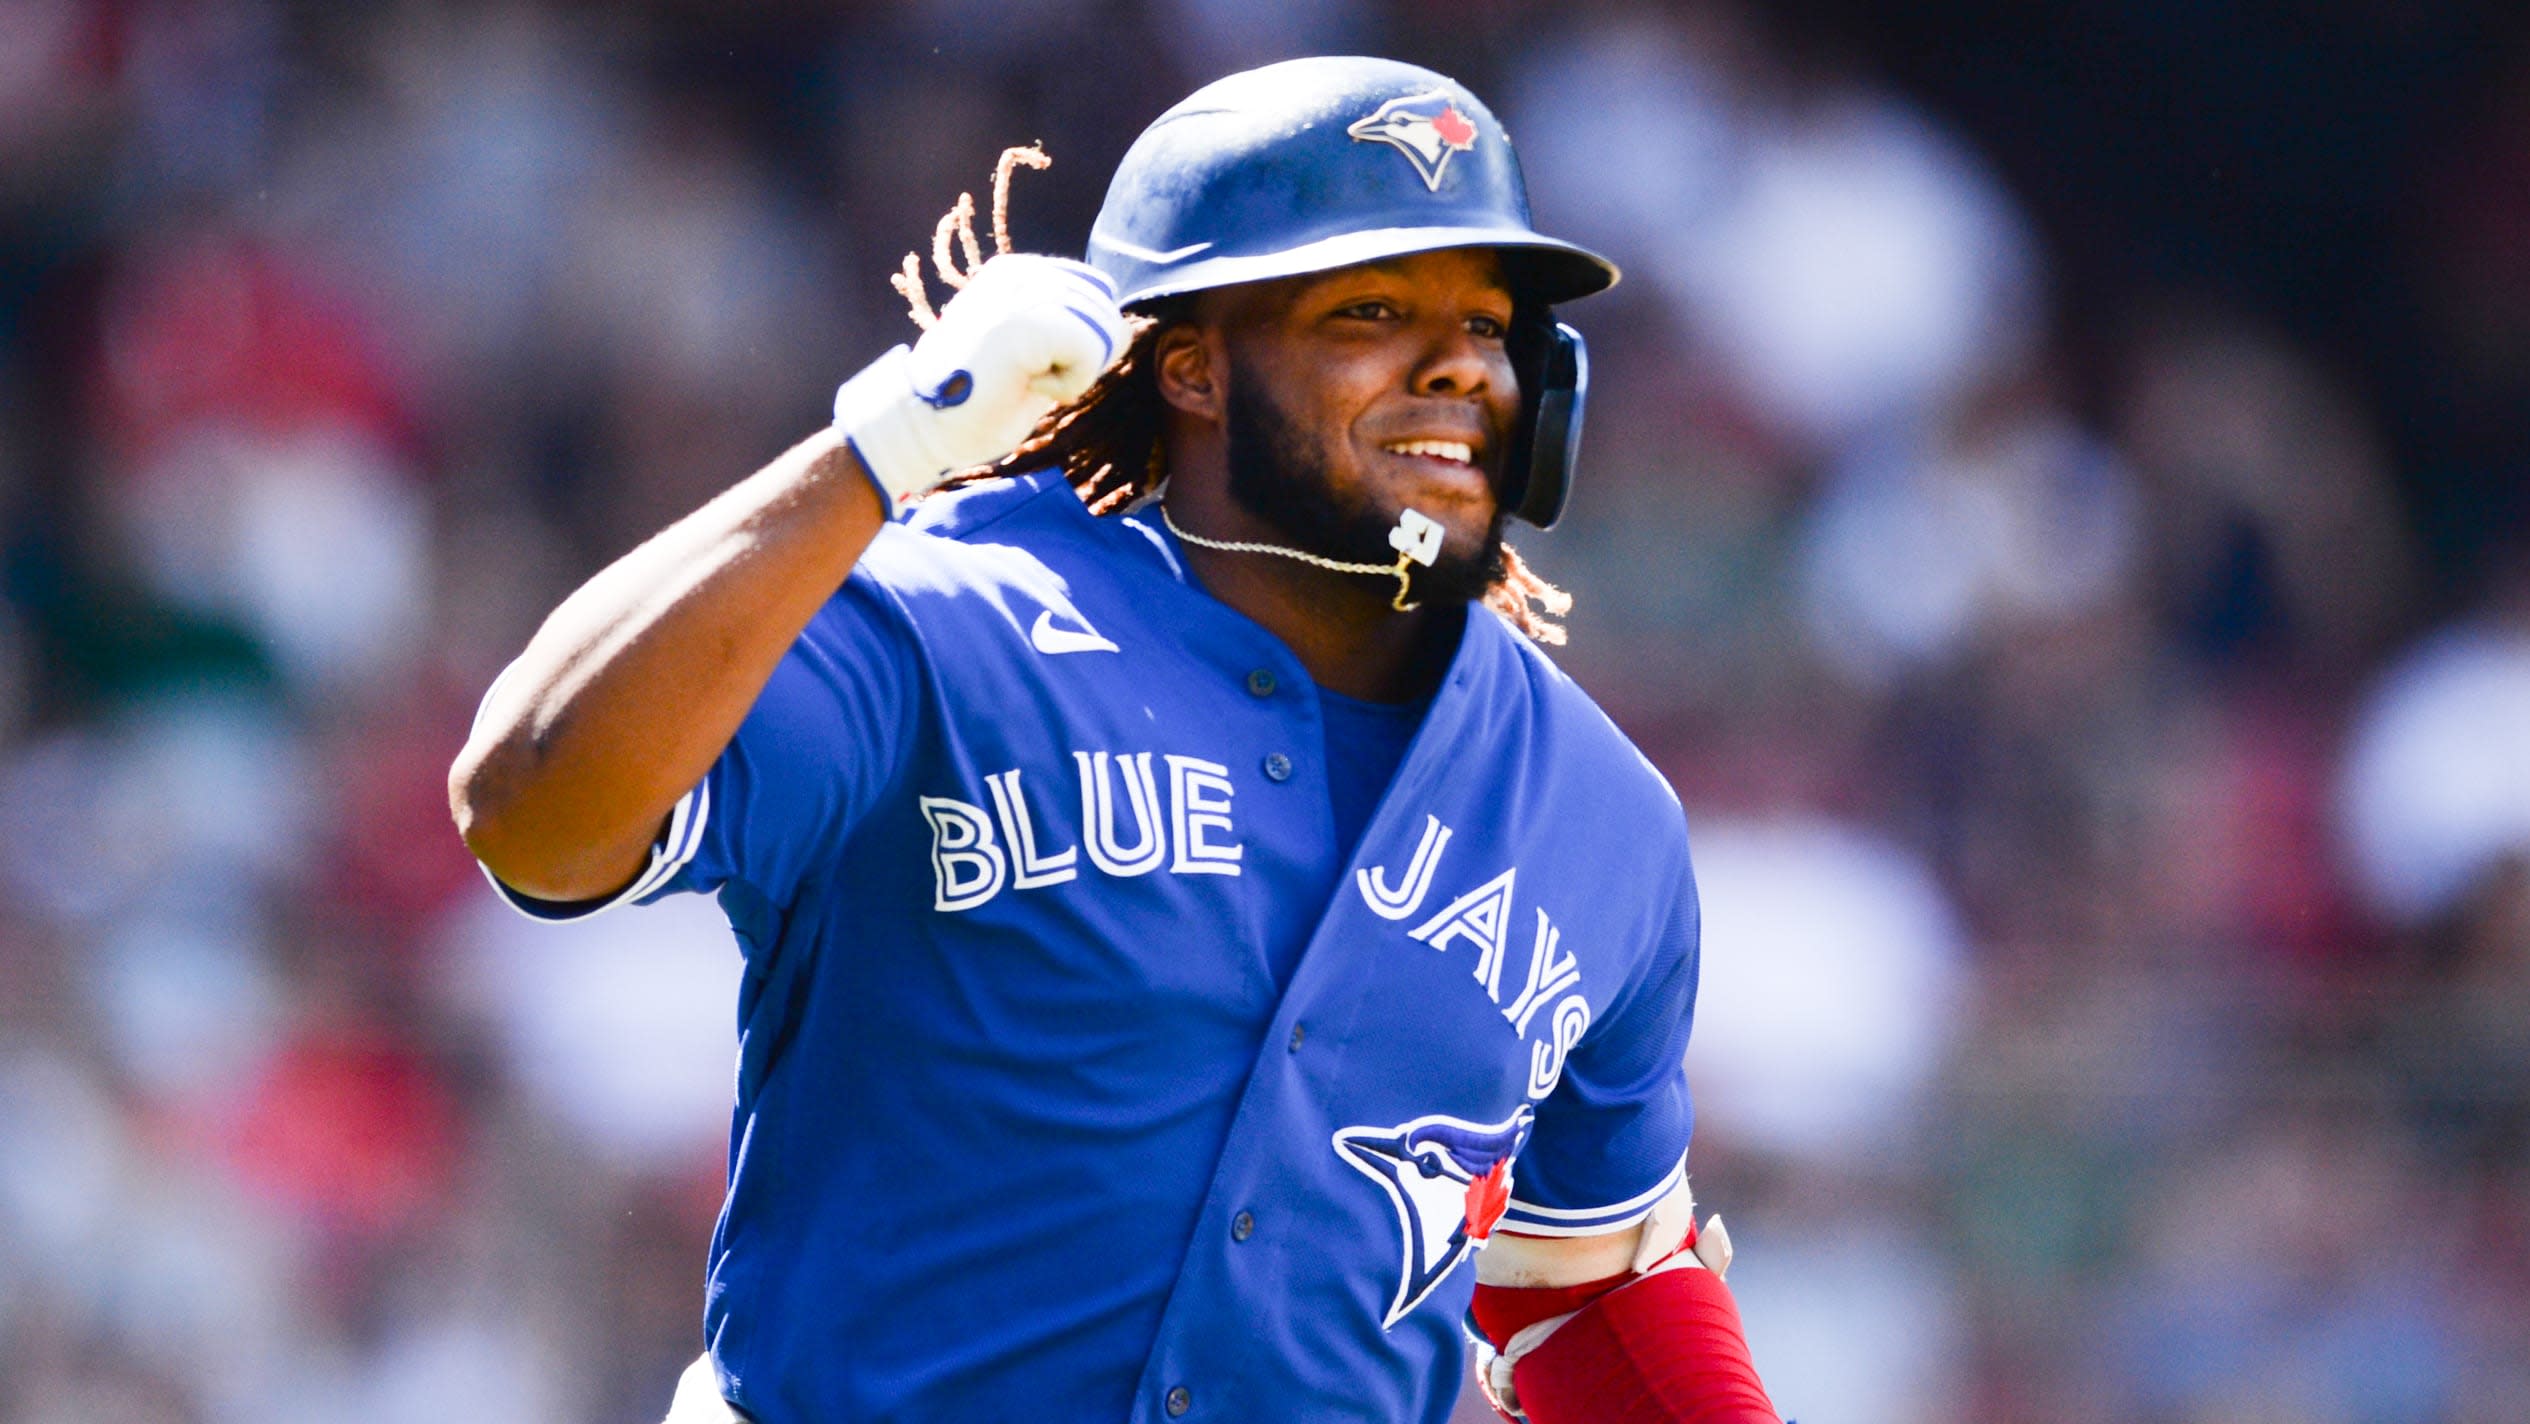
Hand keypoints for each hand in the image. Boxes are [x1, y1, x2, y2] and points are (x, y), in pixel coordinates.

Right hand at [833, 255, 1127, 504]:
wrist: (921, 424)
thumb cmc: (974, 399)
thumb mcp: (1032, 355)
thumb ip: (1070, 334)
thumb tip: (1119, 330)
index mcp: (1018, 272)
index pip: (1097, 290)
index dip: (1087, 339)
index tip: (1037, 364)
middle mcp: (1020, 272)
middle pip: (1105, 309)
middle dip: (1085, 359)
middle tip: (1030, 378)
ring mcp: (1020, 292)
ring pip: (1102, 330)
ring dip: (1074, 373)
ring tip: (1024, 381)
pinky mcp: (1025, 320)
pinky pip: (1090, 352)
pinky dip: (1069, 385)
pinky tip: (1026, 386)